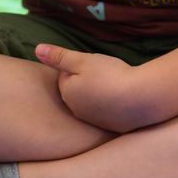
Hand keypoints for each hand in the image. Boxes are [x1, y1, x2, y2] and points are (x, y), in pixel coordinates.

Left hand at [36, 45, 156, 133]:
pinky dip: (113, 105)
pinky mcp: (111, 127)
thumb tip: (37, 49)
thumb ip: (59, 55)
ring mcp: (94, 122)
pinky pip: (108, 113)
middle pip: (78, 91)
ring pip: (92, 102)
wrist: (141, 98)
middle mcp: (76, 112)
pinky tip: (124, 98)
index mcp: (67, 94)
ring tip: (116, 84)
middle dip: (88, 81)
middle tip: (106, 74)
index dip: (80, 66)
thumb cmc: (109, 75)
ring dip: (100, 94)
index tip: (94, 65)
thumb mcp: (82, 60)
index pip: (66, 76)